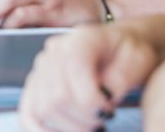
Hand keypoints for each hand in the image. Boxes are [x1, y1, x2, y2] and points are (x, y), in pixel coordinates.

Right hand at [19, 25, 156, 130]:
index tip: (110, 112)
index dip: (94, 108)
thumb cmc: (130, 51)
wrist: (121, 42)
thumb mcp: (137, 59)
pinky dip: (38, 130)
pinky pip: (27, 111)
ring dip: (68, 128)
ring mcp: (41, 66)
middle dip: (83, 122)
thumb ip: (120, 79)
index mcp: (77, 42)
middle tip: (102, 122)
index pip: (73, 83)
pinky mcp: (36, 81)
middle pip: (56, 100)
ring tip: (89, 124)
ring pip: (42, 109)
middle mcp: (53, 52)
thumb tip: (102, 100)